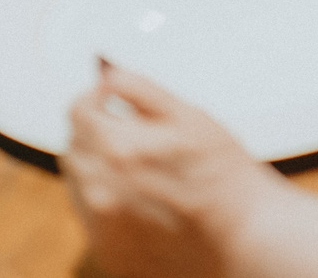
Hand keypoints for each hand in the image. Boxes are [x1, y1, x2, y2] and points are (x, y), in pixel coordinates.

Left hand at [65, 60, 270, 277]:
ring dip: (97, 158)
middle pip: (75, 142)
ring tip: (136, 157)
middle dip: (95, 126)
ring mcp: (103, 221)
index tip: (111, 97)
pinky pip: (90, 207)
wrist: (241, 229)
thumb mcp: (186, 114)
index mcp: (116, 147)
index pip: (78, 111)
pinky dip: (105, 190)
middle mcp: (100, 187)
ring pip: (80, 175)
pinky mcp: (108, 245)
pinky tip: (138, 188)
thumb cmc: (221, 169)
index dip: (95, 96)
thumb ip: (141, 89)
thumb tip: (109, 73)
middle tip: (127, 124)